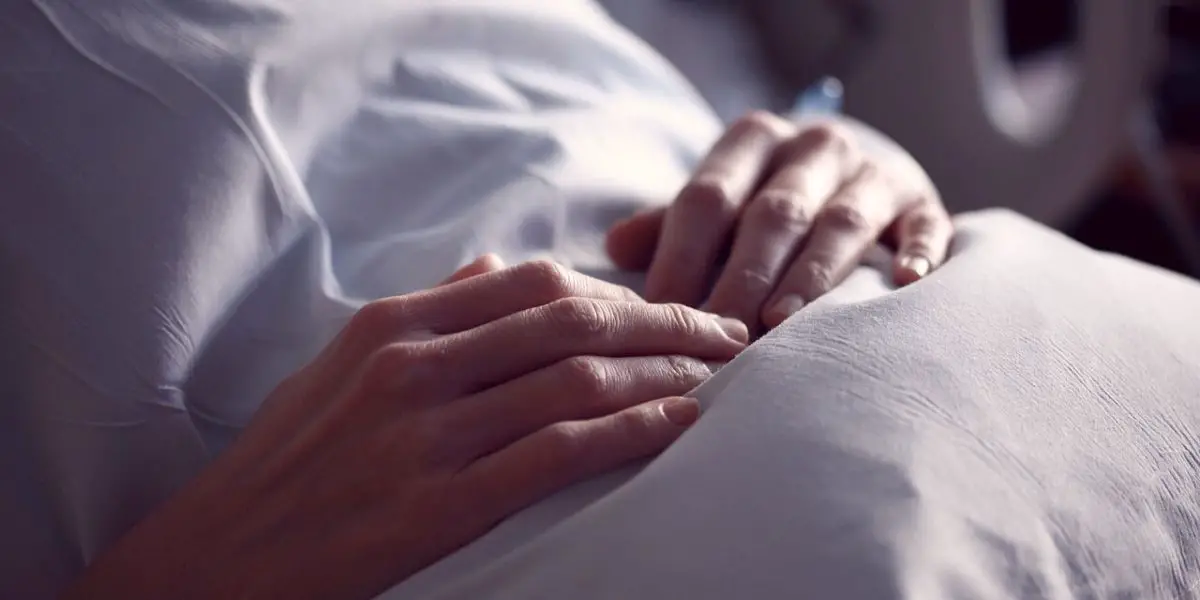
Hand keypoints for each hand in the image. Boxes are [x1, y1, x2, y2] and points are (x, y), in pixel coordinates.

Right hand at [63, 260, 747, 599]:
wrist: (218, 558)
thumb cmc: (286, 462)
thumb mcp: (340, 364)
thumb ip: (426, 311)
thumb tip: (493, 264)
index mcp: (393, 324)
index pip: (534, 281)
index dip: (618, 292)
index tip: (667, 310)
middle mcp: (412, 365)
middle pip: (573, 319)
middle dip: (667, 322)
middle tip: (728, 335)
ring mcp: (425, 435)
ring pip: (577, 380)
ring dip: (665, 374)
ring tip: (719, 380)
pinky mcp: (436, 506)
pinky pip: (559, 453)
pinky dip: (632, 433)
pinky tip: (678, 427)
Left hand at [607, 111, 952, 332]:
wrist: (855, 170)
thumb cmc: (765, 202)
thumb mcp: (718, 202)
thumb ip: (670, 226)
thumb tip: (615, 248)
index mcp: (754, 139)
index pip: (708, 196)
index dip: (681, 256)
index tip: (659, 314)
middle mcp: (815, 147)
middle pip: (774, 214)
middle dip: (743, 279)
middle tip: (718, 338)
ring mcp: (874, 172)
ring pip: (841, 223)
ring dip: (810, 277)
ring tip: (782, 326)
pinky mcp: (923, 202)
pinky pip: (925, 225)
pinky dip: (917, 252)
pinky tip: (904, 283)